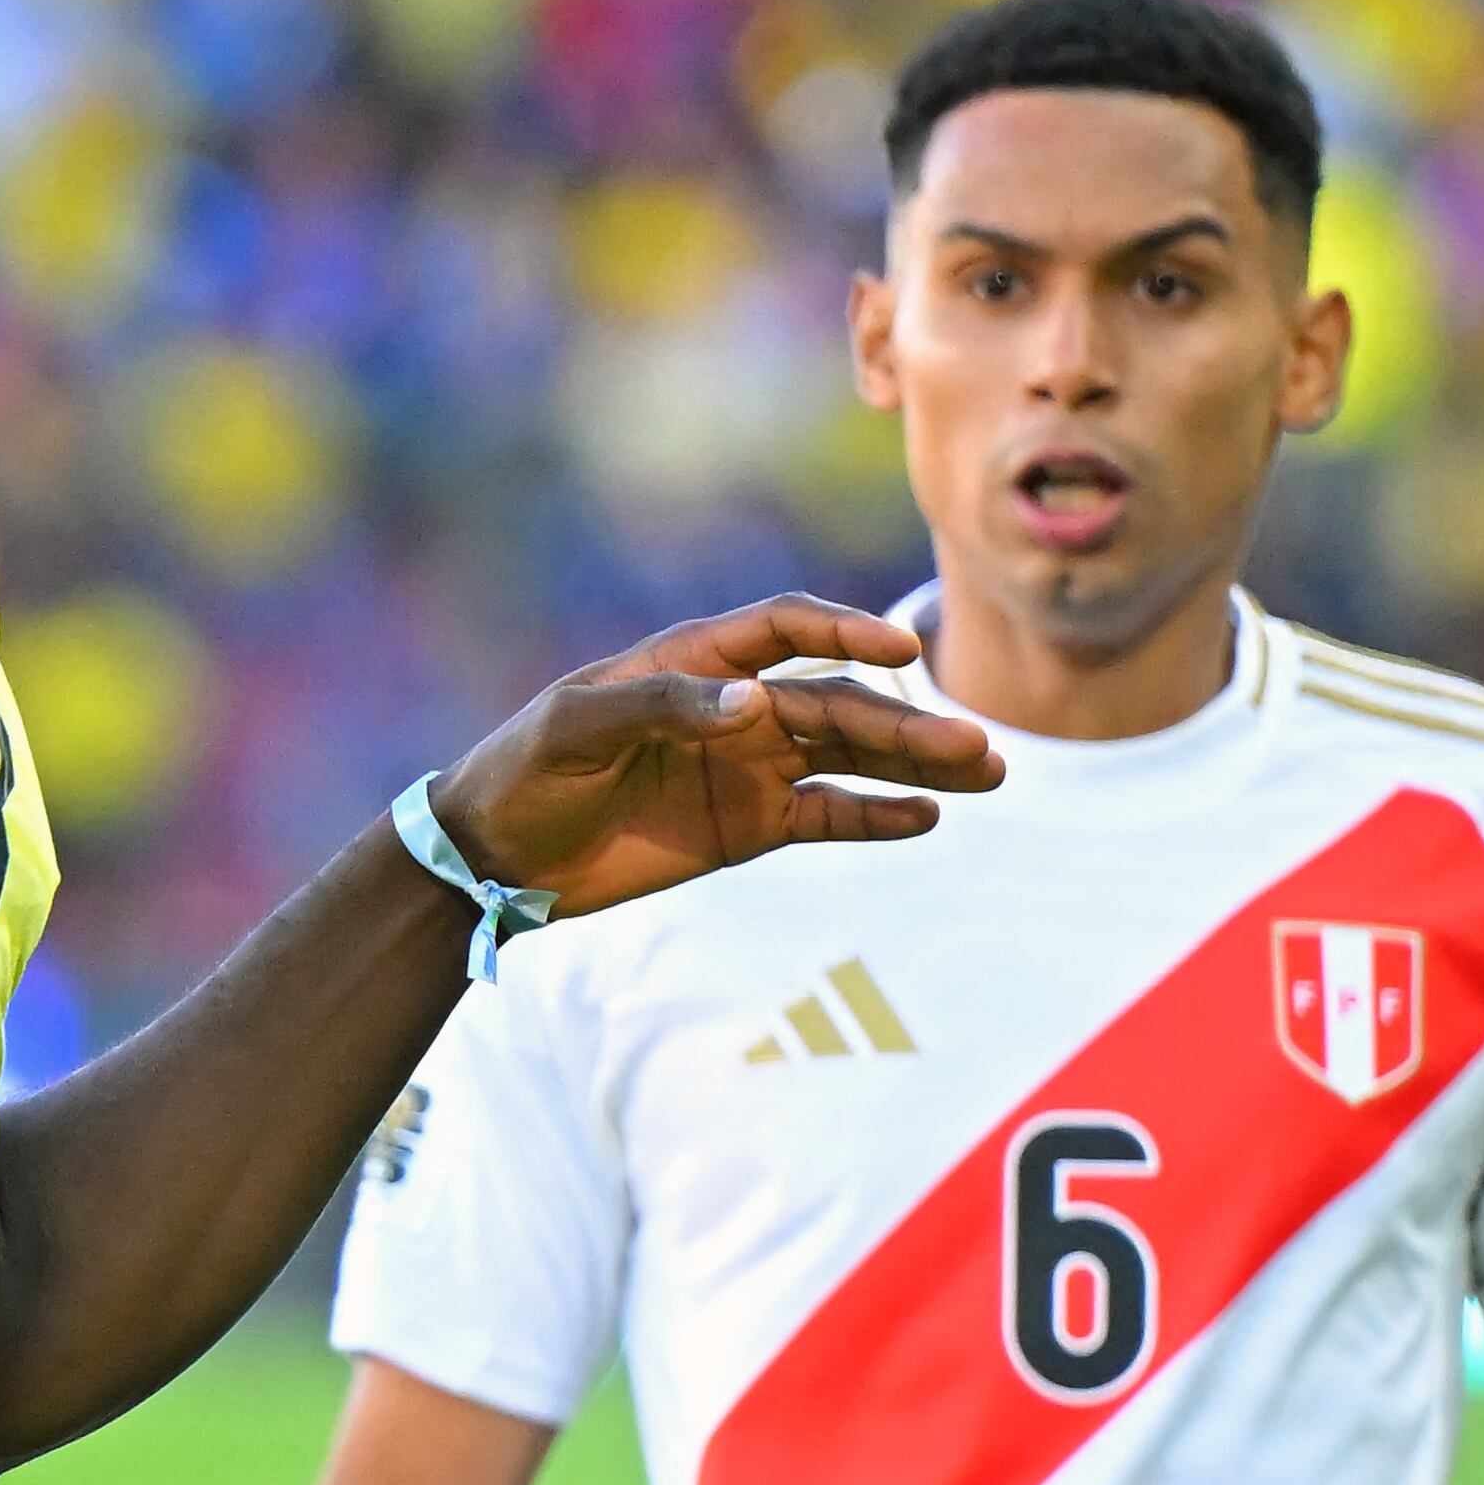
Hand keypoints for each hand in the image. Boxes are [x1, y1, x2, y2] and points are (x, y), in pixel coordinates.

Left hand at [425, 596, 1000, 919]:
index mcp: (692, 664)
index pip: (786, 631)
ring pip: (850, 756)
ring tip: (986, 772)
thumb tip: (758, 702)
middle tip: (978, 746)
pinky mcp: (748, 825)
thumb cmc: (527, 769)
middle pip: (838, 703)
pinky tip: (928, 816)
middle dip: (908, 720)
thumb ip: (664, 708)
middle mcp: (735, 707)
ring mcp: (748, 767)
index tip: (898, 647)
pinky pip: (828, 815)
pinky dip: (877, 815)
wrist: (497, 854)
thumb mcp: (577, 728)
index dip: (843, 631)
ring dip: (915, 763)